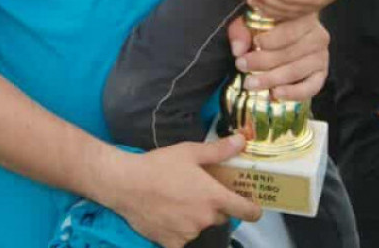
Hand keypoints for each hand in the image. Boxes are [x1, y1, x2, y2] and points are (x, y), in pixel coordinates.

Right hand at [95, 137, 260, 247]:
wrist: (125, 183)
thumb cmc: (158, 165)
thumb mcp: (189, 152)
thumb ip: (218, 150)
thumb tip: (241, 141)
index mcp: (214, 197)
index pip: (247, 211)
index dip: (253, 209)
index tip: (251, 205)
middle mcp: (205, 218)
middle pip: (219, 216)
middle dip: (212, 206)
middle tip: (195, 192)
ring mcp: (189, 233)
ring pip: (199, 226)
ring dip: (194, 217)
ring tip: (175, 200)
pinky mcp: (172, 243)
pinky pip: (182, 238)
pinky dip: (177, 230)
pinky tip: (166, 215)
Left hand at [227, 12, 328, 101]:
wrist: (286, 34)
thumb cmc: (268, 26)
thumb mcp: (251, 21)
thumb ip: (242, 31)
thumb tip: (238, 50)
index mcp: (303, 17)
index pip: (290, 30)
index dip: (272, 39)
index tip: (254, 44)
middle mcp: (318, 36)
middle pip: (290, 53)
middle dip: (263, 62)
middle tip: (241, 65)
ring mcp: (321, 56)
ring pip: (296, 71)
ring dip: (271, 79)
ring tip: (251, 83)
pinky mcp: (321, 74)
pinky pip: (311, 87)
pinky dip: (293, 93)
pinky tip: (275, 93)